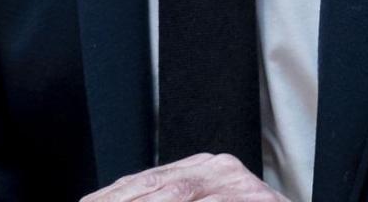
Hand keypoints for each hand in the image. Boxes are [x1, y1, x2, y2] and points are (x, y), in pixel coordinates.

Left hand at [80, 153, 287, 201]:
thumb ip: (170, 200)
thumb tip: (117, 201)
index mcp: (201, 168)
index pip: (144, 181)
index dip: (110, 196)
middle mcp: (218, 168)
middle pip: (156, 185)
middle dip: (119, 201)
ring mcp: (238, 183)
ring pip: (178, 194)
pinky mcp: (257, 200)